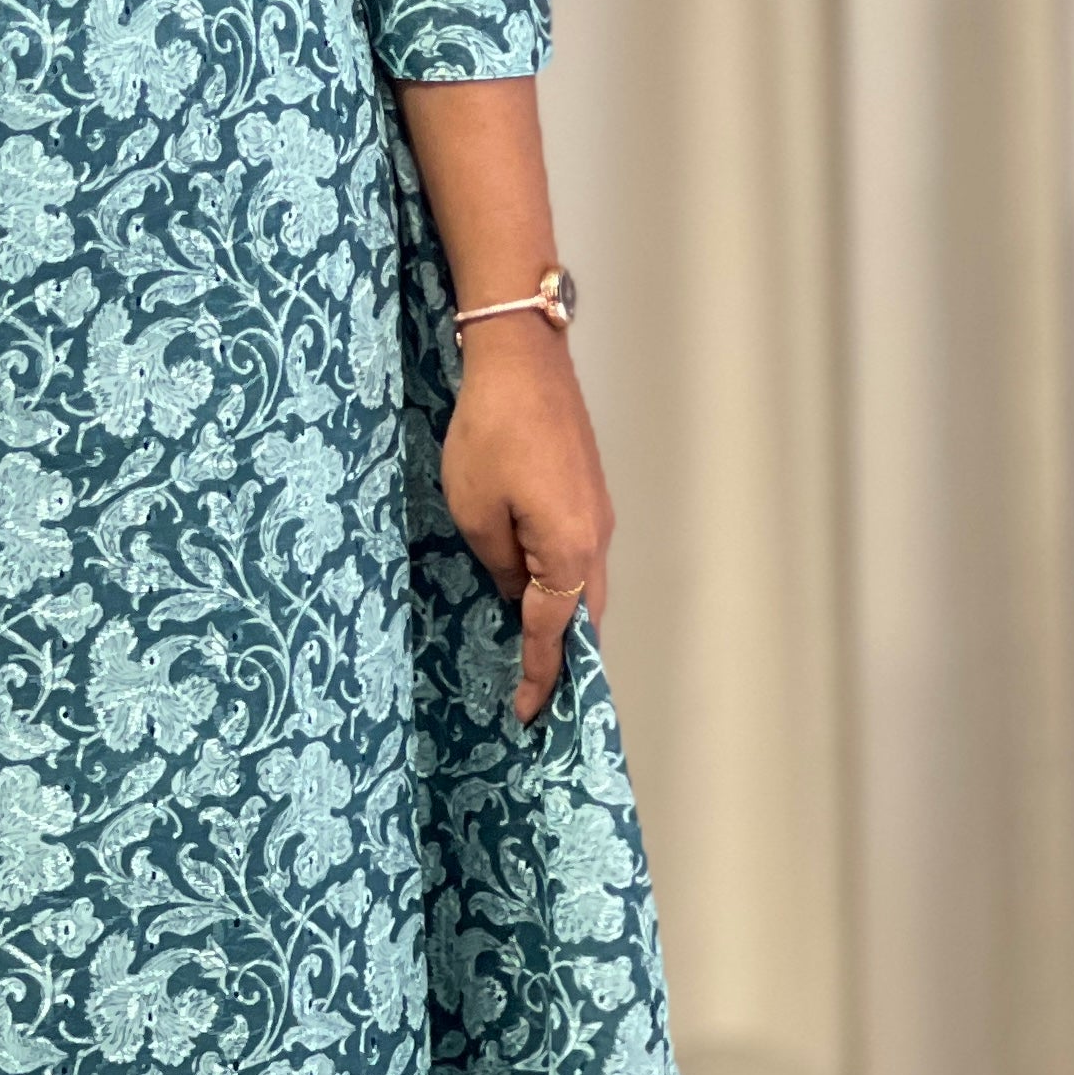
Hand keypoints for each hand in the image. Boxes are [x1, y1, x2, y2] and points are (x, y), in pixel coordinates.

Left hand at [436, 315, 613, 723]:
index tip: (528, 714)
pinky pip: (581, 556)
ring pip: (586, 586)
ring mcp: (599, 514)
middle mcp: (597, 540)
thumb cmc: (490, 434)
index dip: (540, 676)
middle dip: (564, 658)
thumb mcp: (475, 512)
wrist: (522, 360)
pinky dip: (564, 584)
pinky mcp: (589, 493)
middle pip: (584, 616)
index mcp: (570, 553)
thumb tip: (517, 589)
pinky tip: (537, 590)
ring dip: (564, 620)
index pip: (554, 633)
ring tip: (537, 652)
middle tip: (538, 693)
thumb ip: (499, 564)